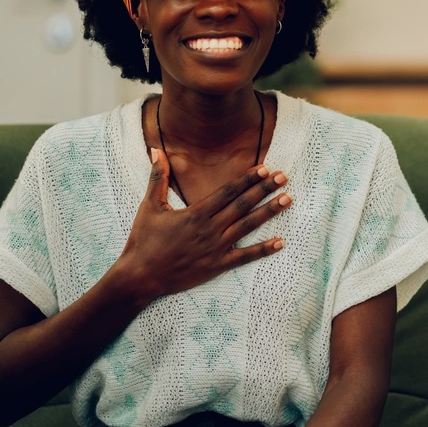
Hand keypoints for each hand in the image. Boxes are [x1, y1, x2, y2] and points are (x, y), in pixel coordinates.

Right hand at [118, 148, 290, 299]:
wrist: (140, 276)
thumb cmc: (143, 240)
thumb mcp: (149, 206)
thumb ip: (157, 177)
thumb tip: (156, 150)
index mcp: (196, 213)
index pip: (228, 192)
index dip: (247, 179)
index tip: (264, 168)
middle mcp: (209, 229)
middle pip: (242, 205)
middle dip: (264, 190)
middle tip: (283, 177)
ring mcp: (215, 249)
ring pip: (247, 227)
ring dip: (269, 213)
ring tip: (287, 200)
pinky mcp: (216, 267)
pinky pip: (244, 257)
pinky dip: (263, 250)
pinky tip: (280, 242)